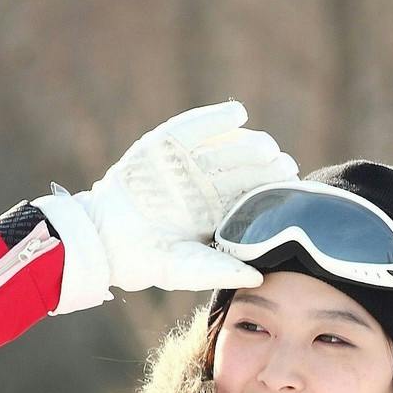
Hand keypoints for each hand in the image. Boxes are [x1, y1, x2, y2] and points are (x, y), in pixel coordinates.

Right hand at [34, 101, 296, 313]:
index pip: (250, 194)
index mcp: (216, 211)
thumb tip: (260, 278)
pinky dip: (214, 119)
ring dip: (246, 143)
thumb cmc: (146, 261)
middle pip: (241, 167)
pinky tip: (237, 114)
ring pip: (223, 146)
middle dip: (263, 165)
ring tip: (265, 146)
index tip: (289, 184)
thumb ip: (222, 270)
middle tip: (283, 164)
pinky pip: (193, 127)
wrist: (103, 242)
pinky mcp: (163, 144)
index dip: (271, 188)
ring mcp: (184, 162)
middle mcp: (204, 184)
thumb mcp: (187, 270)